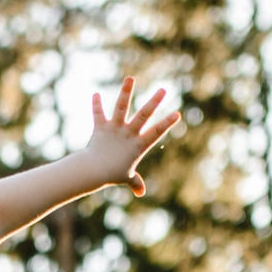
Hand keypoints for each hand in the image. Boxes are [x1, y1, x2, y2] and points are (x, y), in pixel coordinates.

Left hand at [83, 76, 182, 196]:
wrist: (93, 171)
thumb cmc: (111, 174)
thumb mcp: (126, 178)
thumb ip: (135, 182)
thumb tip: (141, 193)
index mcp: (137, 145)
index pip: (156, 133)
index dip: (167, 124)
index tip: (177, 114)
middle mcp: (128, 134)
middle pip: (143, 115)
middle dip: (153, 102)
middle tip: (163, 89)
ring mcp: (115, 129)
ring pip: (121, 107)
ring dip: (125, 92)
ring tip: (130, 78)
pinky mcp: (101, 127)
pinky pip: (98, 114)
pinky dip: (96, 105)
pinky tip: (95, 94)